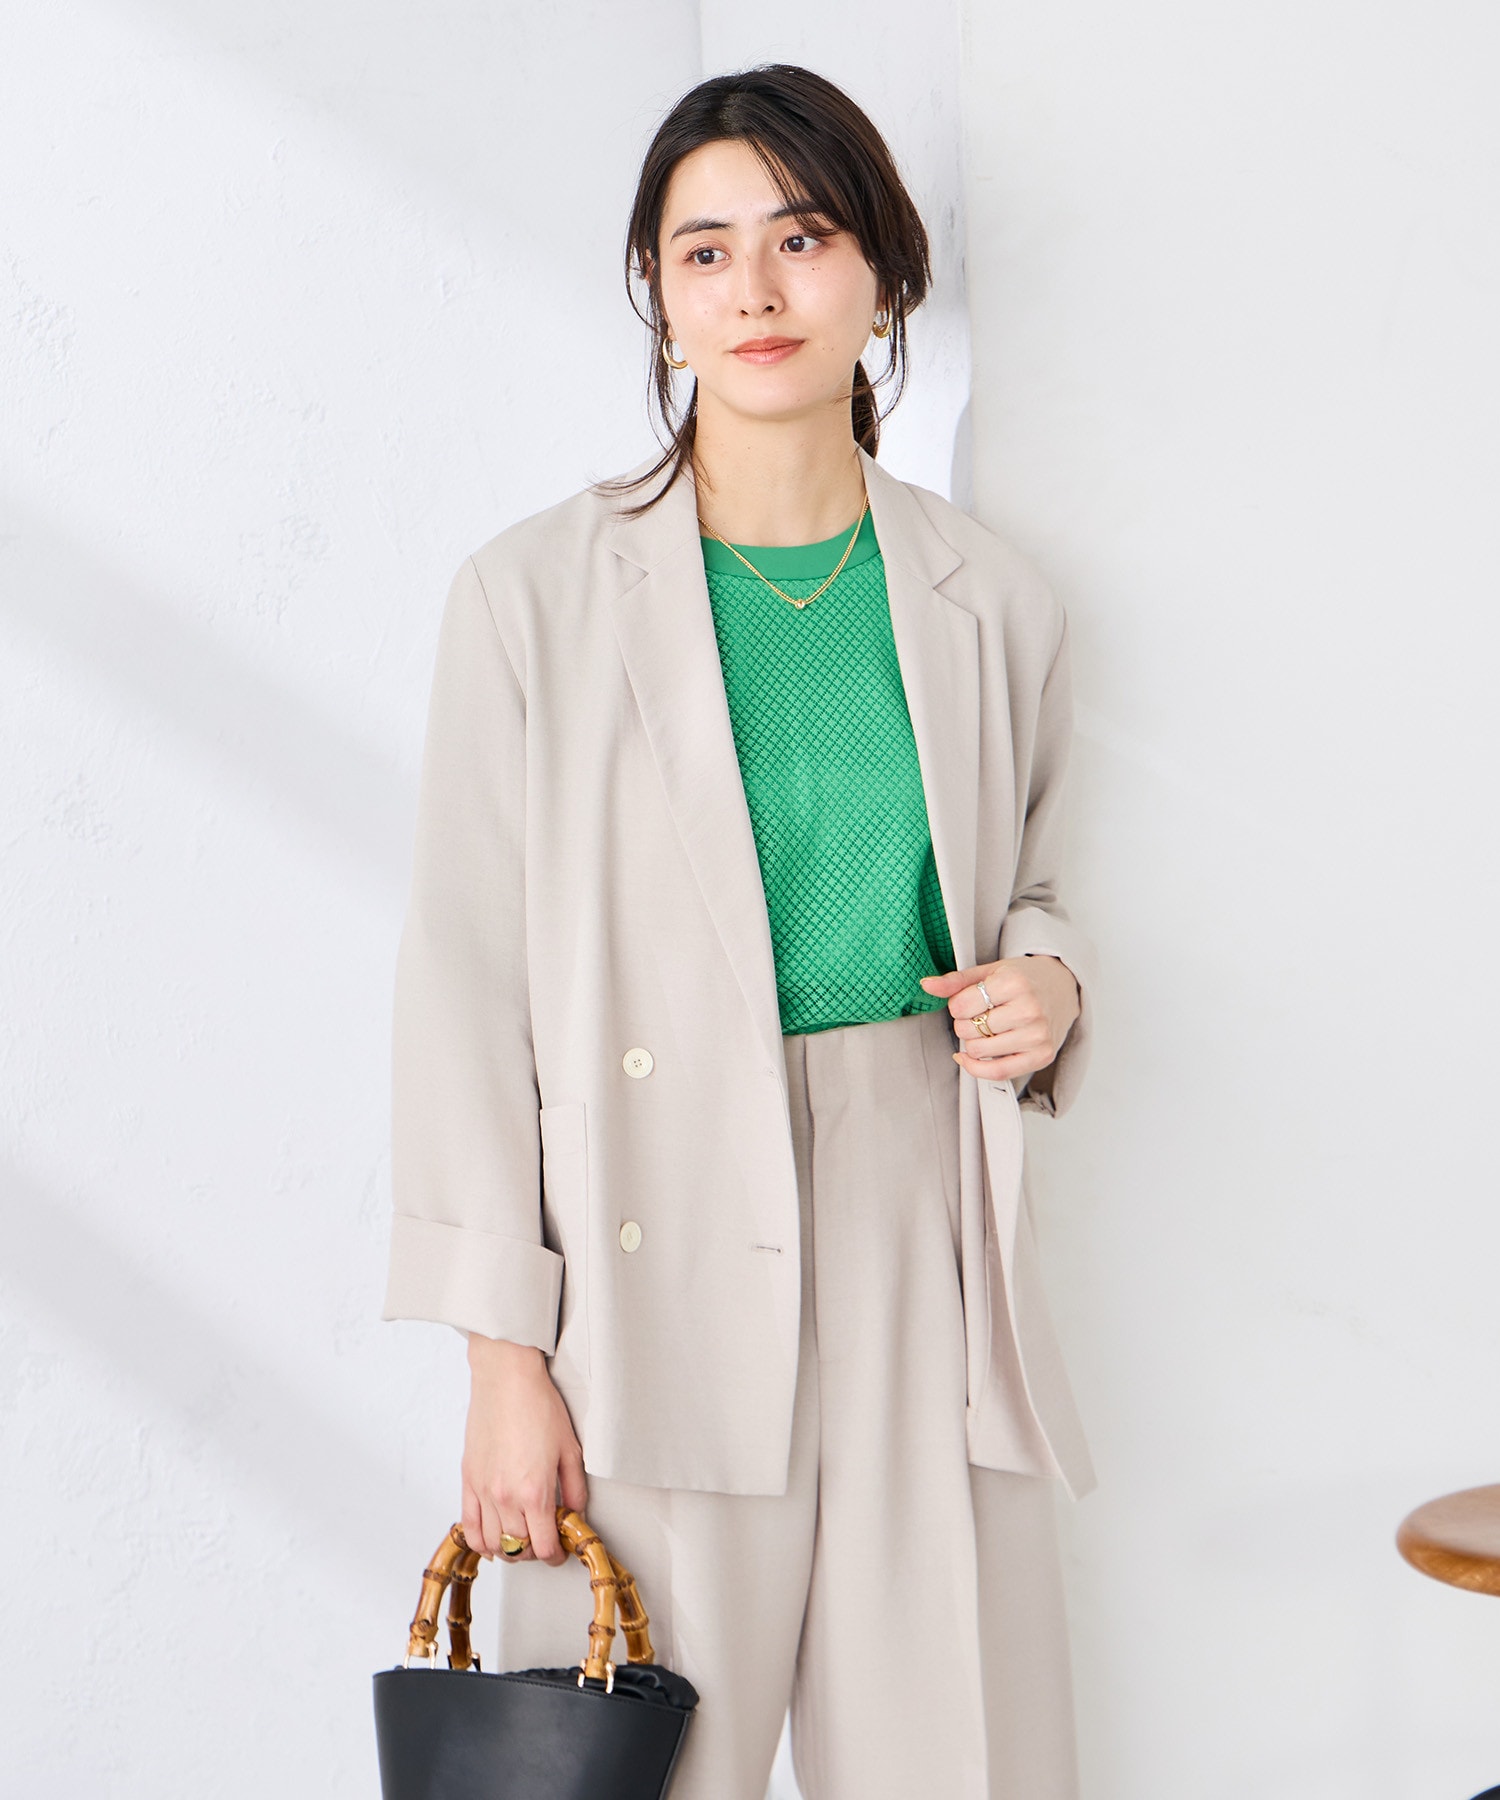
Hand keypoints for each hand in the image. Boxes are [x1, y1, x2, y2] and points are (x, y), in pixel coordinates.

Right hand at [461, 1335, 587, 1565]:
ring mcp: (483, 1491)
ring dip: (509, 1550)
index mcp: (534, 1492)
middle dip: (535, 1552)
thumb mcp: (571, 1448)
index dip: (555, 1556)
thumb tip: (576, 1515)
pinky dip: (481, 1542)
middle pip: (518, 1550)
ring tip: (522, 1538)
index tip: (560, 1551)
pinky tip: (493, 1540)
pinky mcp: (468, 1481)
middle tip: (545, 1540)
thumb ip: (576, 1489)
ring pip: (493, 1545)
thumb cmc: (539, 1406)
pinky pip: (469, 1527)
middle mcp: (505, 1497)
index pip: (543, 1548)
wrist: (506, 1378)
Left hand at [918, 954, 1079, 1084]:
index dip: (956, 1005)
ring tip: (986, 1029)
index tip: (967, 1001)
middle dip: (964, 1023)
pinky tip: (969, 1057)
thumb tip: (926, 985)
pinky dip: (977, 1068)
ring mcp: (1036, 1036)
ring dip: (973, 1043)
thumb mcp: (990, 971)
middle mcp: (1028, 1010)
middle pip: (968, 1030)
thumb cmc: (1024, 978)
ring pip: (979, 1051)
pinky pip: (998, 1072)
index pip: (961, 1006)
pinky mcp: (1041, 1056)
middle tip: (978, 1015)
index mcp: (1014, 983)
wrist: (1063, 987)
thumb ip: (956, 981)